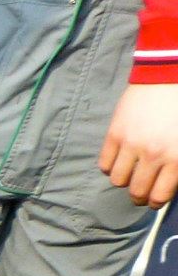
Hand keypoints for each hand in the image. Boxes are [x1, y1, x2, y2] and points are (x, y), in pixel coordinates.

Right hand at [101, 84, 177, 205]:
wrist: (170, 74)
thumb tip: (168, 183)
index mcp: (177, 157)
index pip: (159, 196)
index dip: (155, 201)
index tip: (154, 199)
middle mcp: (153, 155)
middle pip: (136, 192)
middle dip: (138, 195)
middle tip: (141, 190)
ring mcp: (131, 145)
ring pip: (118, 180)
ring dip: (124, 178)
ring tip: (131, 170)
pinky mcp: (114, 134)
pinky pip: (104, 164)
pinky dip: (111, 165)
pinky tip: (120, 157)